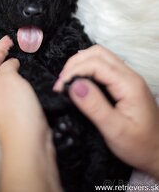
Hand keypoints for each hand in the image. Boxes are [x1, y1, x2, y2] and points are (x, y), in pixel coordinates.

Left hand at [0, 36, 47, 145]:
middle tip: (9, 44)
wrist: (29, 139)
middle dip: (0, 56)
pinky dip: (19, 77)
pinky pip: (15, 87)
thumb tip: (10, 63)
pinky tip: (26, 75)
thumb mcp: (9, 79)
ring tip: (17, 56)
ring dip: (10, 66)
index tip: (8, 39)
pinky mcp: (17, 109)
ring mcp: (4, 103)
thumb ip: (7, 67)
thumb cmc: (16, 109)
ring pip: (5, 78)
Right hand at [53, 45, 158, 178]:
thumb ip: (94, 106)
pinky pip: (104, 66)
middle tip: (61, 82)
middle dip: (75, 63)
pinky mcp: (124, 84)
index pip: (96, 63)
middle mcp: (129, 75)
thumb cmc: (140, 146)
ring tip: (67, 81)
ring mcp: (128, 78)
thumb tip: (73, 85)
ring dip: (81, 63)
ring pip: (101, 56)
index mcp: (128, 84)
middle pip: (98, 53)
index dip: (74, 71)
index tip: (59, 88)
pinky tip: (79, 82)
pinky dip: (87, 69)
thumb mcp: (115, 130)